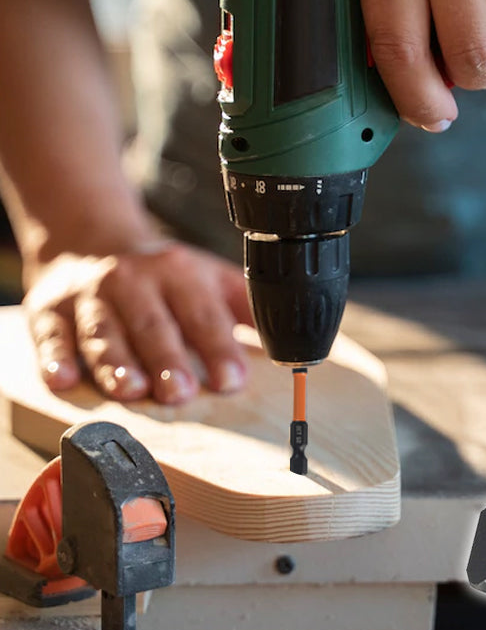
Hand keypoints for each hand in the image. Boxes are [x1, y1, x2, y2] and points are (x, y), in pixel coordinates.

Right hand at [23, 243, 252, 404]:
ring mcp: (91, 295)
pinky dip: (55, 357)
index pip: (203, 314)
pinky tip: (63, 379)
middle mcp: (134, 281)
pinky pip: (52, 334)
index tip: (231, 379)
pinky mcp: (50, 309)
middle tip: (181, 392)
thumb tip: (290, 341)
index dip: (218, 347)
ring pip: (105, 331)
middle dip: (168, 359)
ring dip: (117, 362)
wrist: (89, 237)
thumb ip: (246, 309)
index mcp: (180, 274)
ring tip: (131, 390)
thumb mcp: (209, 279)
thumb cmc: (161, 271)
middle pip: (153, 324)